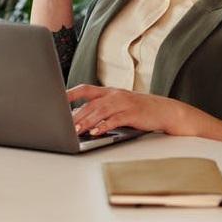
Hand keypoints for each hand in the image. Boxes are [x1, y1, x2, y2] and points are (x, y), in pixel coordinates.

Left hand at [67, 84, 195, 135]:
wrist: (165, 111)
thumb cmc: (139, 110)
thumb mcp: (119, 105)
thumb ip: (102, 110)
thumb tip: (81, 120)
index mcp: (109, 91)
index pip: (85, 89)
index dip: (70, 93)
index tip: (56, 99)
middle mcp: (115, 94)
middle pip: (91, 103)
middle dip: (76, 114)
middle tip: (62, 124)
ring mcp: (124, 103)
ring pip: (101, 111)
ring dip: (87, 121)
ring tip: (75, 130)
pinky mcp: (133, 113)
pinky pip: (116, 119)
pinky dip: (104, 126)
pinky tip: (96, 132)